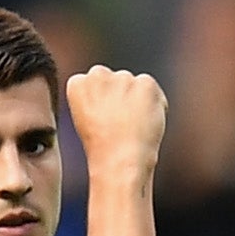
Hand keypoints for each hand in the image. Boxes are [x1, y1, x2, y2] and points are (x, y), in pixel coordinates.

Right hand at [65, 66, 167, 181]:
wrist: (120, 161)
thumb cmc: (102, 150)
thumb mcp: (85, 122)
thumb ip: (94, 101)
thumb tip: (110, 96)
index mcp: (78, 84)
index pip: (94, 82)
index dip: (103, 102)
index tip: (105, 119)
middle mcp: (98, 74)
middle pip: (116, 81)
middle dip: (121, 96)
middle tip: (122, 125)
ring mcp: (123, 77)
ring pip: (136, 85)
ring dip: (138, 102)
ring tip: (134, 128)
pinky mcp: (146, 83)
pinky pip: (154, 92)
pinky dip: (156, 106)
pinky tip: (147, 124)